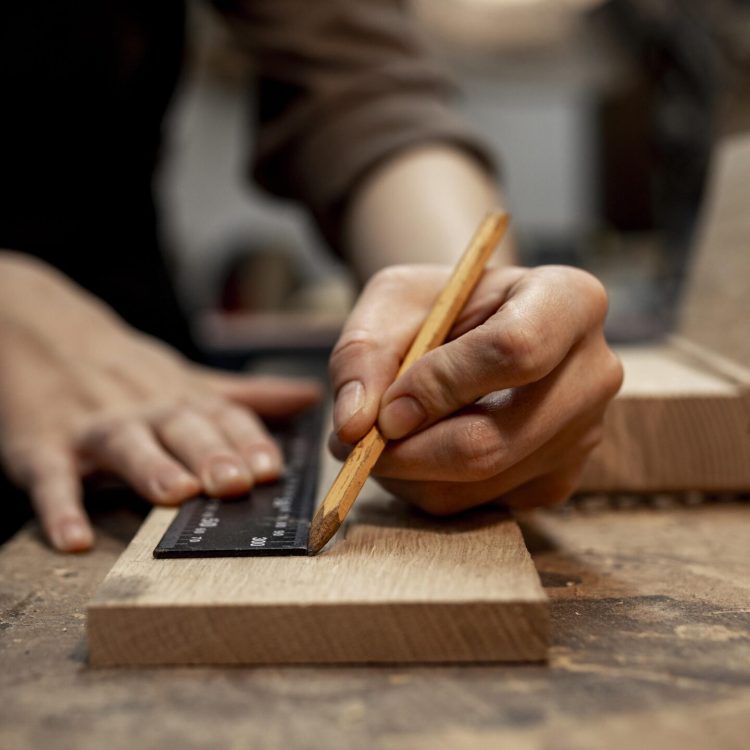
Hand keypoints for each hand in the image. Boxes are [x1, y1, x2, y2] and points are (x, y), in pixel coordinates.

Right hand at [0, 254, 320, 551]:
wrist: (41, 334)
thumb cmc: (131, 373)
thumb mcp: (189, 379)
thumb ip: (247, 397)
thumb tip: (311, 397)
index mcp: (182, 398)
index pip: (224, 418)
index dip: (249, 442)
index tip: (272, 469)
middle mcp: (145, 410)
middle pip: (182, 428)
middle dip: (211, 454)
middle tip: (236, 483)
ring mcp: (93, 427)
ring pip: (125, 444)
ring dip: (152, 467)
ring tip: (176, 493)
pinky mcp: (42, 448)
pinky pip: (51, 478)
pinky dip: (60, 508)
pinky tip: (74, 539)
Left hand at [328, 264, 622, 513]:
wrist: (476, 329)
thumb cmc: (438, 307)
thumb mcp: (392, 303)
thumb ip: (363, 354)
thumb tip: (355, 427)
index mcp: (569, 300)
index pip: (515, 350)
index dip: (439, 386)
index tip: (385, 409)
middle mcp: (593, 372)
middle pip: (495, 440)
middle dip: (408, 451)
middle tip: (357, 441)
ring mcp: (583, 435)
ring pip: (479, 482)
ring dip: (408, 473)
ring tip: (379, 439)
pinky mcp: (558, 480)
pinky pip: (480, 505)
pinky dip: (428, 487)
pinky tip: (418, 450)